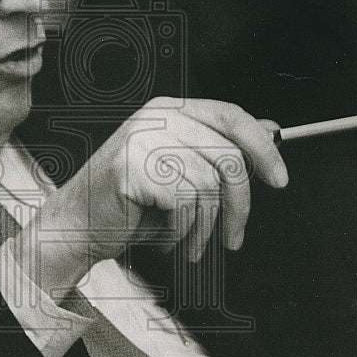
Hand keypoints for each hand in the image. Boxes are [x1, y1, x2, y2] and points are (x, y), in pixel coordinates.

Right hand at [15, 98, 288, 294]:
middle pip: (228, 156)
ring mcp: (142, 139)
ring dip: (205, 227)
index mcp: (169, 111)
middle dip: (239, 205)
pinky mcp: (132, 166)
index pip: (231, 115)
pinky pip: (185, 202)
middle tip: (234, 239)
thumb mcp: (180, 174)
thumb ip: (217, 150)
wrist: (77, 228)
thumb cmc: (129, 207)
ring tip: (190, 245)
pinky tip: (165, 239)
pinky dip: (182, 231)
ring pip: (209, 185)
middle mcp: (157, 117)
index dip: (263, 148)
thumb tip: (270, 132)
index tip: (279, 179)